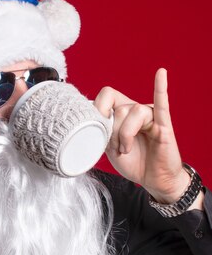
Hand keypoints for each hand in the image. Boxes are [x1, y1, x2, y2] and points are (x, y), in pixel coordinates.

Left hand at [94, 68, 193, 203]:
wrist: (153, 180)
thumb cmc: (133, 162)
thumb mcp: (109, 148)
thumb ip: (101, 133)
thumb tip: (90, 122)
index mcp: (121, 112)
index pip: (106, 96)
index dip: (98, 110)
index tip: (95, 129)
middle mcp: (135, 110)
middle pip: (118, 107)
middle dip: (113, 131)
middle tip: (115, 148)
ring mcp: (150, 116)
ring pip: (133, 112)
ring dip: (126, 135)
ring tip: (127, 150)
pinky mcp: (164, 126)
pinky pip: (161, 105)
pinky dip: (160, 88)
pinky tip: (161, 74)